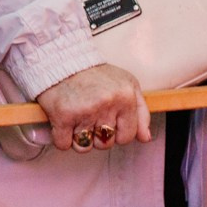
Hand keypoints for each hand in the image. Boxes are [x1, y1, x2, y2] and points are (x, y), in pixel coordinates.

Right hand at [36, 62, 150, 151]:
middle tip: (89, 115)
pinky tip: (63, 122)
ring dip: (78, 138)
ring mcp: (84, 111)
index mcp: (125, 98)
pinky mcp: (62, 116)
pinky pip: (64, 144)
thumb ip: (141, 112)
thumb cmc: (95, 74)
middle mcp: (106, 104)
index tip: (106, 119)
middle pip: (105, 144)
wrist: (61, 60)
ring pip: (84, 147)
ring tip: (76, 119)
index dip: (116, 132)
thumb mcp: (127, 85)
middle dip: (97, 135)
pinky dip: (61, 138)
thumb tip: (145, 138)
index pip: (127, 137)